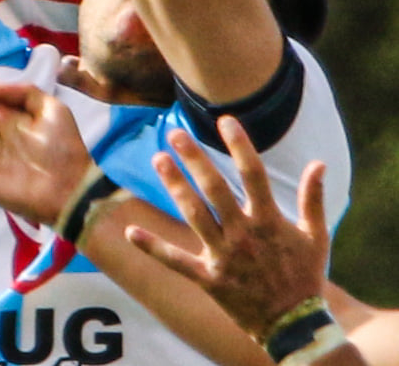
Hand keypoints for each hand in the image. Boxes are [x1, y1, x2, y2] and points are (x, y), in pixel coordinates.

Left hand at [126, 116, 327, 339]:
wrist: (295, 328)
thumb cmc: (305, 276)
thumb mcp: (317, 238)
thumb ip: (313, 199)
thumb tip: (318, 162)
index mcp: (269, 222)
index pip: (253, 175)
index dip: (240, 146)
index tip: (225, 120)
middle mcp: (244, 235)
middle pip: (215, 190)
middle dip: (195, 160)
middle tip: (175, 133)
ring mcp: (224, 257)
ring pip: (194, 215)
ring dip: (175, 186)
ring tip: (158, 158)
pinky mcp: (209, 279)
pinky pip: (176, 262)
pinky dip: (153, 247)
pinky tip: (130, 232)